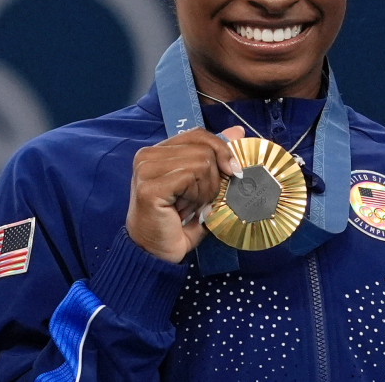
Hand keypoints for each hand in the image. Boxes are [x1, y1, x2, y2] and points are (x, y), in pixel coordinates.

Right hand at [126, 126, 244, 263]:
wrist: (155, 253)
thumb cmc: (177, 223)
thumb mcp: (202, 186)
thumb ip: (215, 159)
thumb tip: (238, 131)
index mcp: (158, 152)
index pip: (197, 134)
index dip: (220, 149)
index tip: (232, 171)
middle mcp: (147, 155)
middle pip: (203, 148)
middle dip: (213, 179)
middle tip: (201, 201)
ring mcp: (146, 169)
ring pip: (200, 162)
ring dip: (205, 190)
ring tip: (191, 206)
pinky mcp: (150, 186)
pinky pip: (190, 177)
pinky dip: (197, 196)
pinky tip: (186, 210)